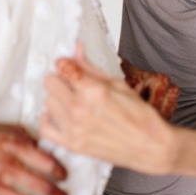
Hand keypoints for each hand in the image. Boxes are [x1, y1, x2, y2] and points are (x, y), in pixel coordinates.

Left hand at [40, 44, 176, 175]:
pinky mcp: (73, 145)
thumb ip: (91, 68)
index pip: (62, 67)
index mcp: (94, 91)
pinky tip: (61, 116)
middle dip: (60, 79)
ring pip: (48, 102)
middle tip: (72, 84)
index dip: (66, 64)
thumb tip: (77, 49)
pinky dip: (49, 120)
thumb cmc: (140, 116)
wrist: (151, 146)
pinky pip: (44, 128)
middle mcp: (81, 109)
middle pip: (50, 83)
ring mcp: (75, 129)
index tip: (70, 66)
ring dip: (58, 99)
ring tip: (72, 101)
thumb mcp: (117, 84)